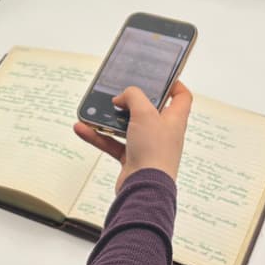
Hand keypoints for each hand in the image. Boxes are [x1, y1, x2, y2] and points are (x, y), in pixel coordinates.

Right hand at [73, 81, 191, 192]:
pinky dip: (98, 136)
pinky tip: (83, 128)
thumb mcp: (145, 113)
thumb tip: (122, 97)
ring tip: (94, 110)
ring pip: (126, 127)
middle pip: (148, 110)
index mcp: (174, 119)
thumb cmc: (154, 153)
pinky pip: (112, 143)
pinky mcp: (131, 158)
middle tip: (119, 93)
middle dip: (131, 101)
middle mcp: (162, 132)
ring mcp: (146, 145)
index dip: (173, 84)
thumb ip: (133, 96)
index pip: (181, 97)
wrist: (144, 187)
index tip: (159, 77)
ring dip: (108, 119)